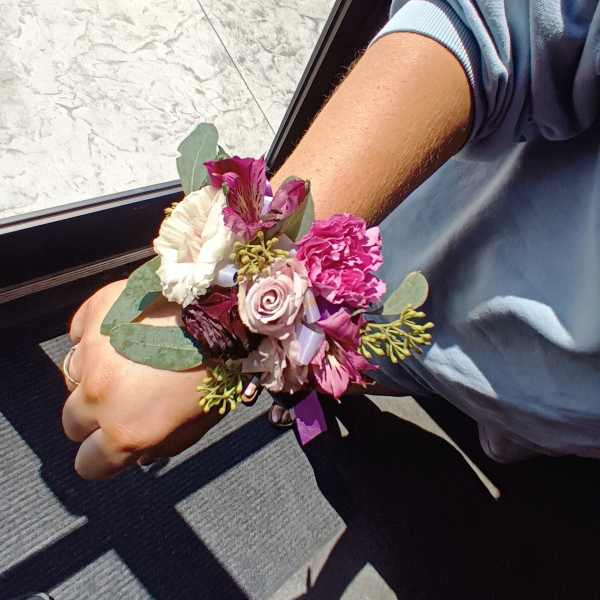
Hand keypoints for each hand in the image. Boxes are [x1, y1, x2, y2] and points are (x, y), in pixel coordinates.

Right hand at [62, 280, 221, 479]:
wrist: (224, 311)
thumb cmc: (221, 366)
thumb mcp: (200, 424)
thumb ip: (163, 446)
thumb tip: (140, 452)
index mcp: (127, 429)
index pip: (90, 464)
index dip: (103, 458)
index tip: (114, 446)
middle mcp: (100, 395)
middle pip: (73, 422)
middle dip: (95, 417)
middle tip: (125, 399)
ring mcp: (92, 352)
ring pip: (72, 377)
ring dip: (93, 375)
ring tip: (127, 361)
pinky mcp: (95, 314)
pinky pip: (79, 333)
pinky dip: (93, 336)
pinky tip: (120, 333)